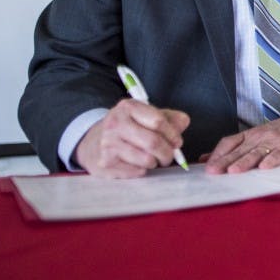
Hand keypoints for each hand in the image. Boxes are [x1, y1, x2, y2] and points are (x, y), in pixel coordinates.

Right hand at [75, 99, 189, 177]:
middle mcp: (115, 123)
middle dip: (167, 153)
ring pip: (146, 160)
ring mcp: (108, 144)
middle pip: (153, 142)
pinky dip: (143, 170)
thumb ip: (170, 118)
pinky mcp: (105, 163)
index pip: (158, 121)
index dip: (173, 134)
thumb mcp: (147, 116)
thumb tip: (183, 122)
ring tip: (153, 159)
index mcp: (128, 107)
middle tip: (169, 156)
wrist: (95, 141)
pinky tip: (138, 164)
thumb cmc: (129, 128)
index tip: (177, 142)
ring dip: (155, 163)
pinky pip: (135, 172)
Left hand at [203, 115, 279, 173]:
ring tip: (234, 171)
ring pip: (257, 152)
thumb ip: (232, 148)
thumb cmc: (278, 133)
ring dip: (245, 162)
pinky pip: (279, 154)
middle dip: (225, 161)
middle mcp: (259, 136)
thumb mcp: (253, 137)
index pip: (228, 143)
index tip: (206, 167)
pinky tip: (265, 168)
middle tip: (214, 172)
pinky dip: (272, 160)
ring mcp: (274, 141)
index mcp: (249, 135)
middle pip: (239, 150)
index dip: (217, 155)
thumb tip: (204, 159)